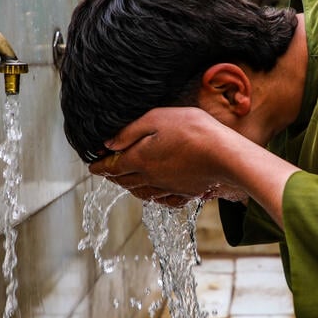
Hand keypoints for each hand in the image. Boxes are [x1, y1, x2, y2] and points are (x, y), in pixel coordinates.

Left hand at [89, 107, 247, 202]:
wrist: (225, 155)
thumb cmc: (192, 130)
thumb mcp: (156, 118)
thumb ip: (130, 131)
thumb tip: (108, 143)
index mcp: (139, 159)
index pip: (111, 166)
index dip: (99, 166)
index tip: (92, 165)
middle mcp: (150, 178)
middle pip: (124, 180)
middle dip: (112, 176)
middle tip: (106, 171)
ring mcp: (168, 187)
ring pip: (141, 192)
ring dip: (129, 187)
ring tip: (125, 181)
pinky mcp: (185, 192)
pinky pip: (161, 199)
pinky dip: (151, 196)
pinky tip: (154, 193)